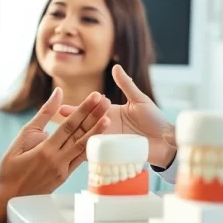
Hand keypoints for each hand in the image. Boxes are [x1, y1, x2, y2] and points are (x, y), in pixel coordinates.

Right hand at [0, 88, 109, 222]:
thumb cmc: (9, 168)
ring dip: (97, 132)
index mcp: (46, 150)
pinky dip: (90, 149)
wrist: (6, 200)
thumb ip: (42, 115)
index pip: (70, 126)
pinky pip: (80, 160)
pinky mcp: (64, 178)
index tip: (95, 96)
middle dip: (96, 117)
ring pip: (84, 149)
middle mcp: (58, 161)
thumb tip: (58, 94)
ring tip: (109, 118)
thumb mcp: (22, 137)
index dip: (84, 109)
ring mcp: (63, 171)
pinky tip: (98, 140)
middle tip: (107, 101)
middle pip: (81, 135)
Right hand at [60, 65, 175, 166]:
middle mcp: (108, 127)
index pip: (90, 110)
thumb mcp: (140, 100)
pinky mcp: (116, 153)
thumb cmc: (155, 119)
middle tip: (55, 123)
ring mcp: (111, 141)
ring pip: (89, 140)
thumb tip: (115, 67)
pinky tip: (77, 155)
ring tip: (63, 140)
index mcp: (111, 113)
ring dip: (78, 139)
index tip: (61, 107)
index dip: (76, 109)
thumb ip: (126, 85)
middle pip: (85, 125)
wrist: (167, 140)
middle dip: (71, 124)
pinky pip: (100, 154)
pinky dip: (88, 154)